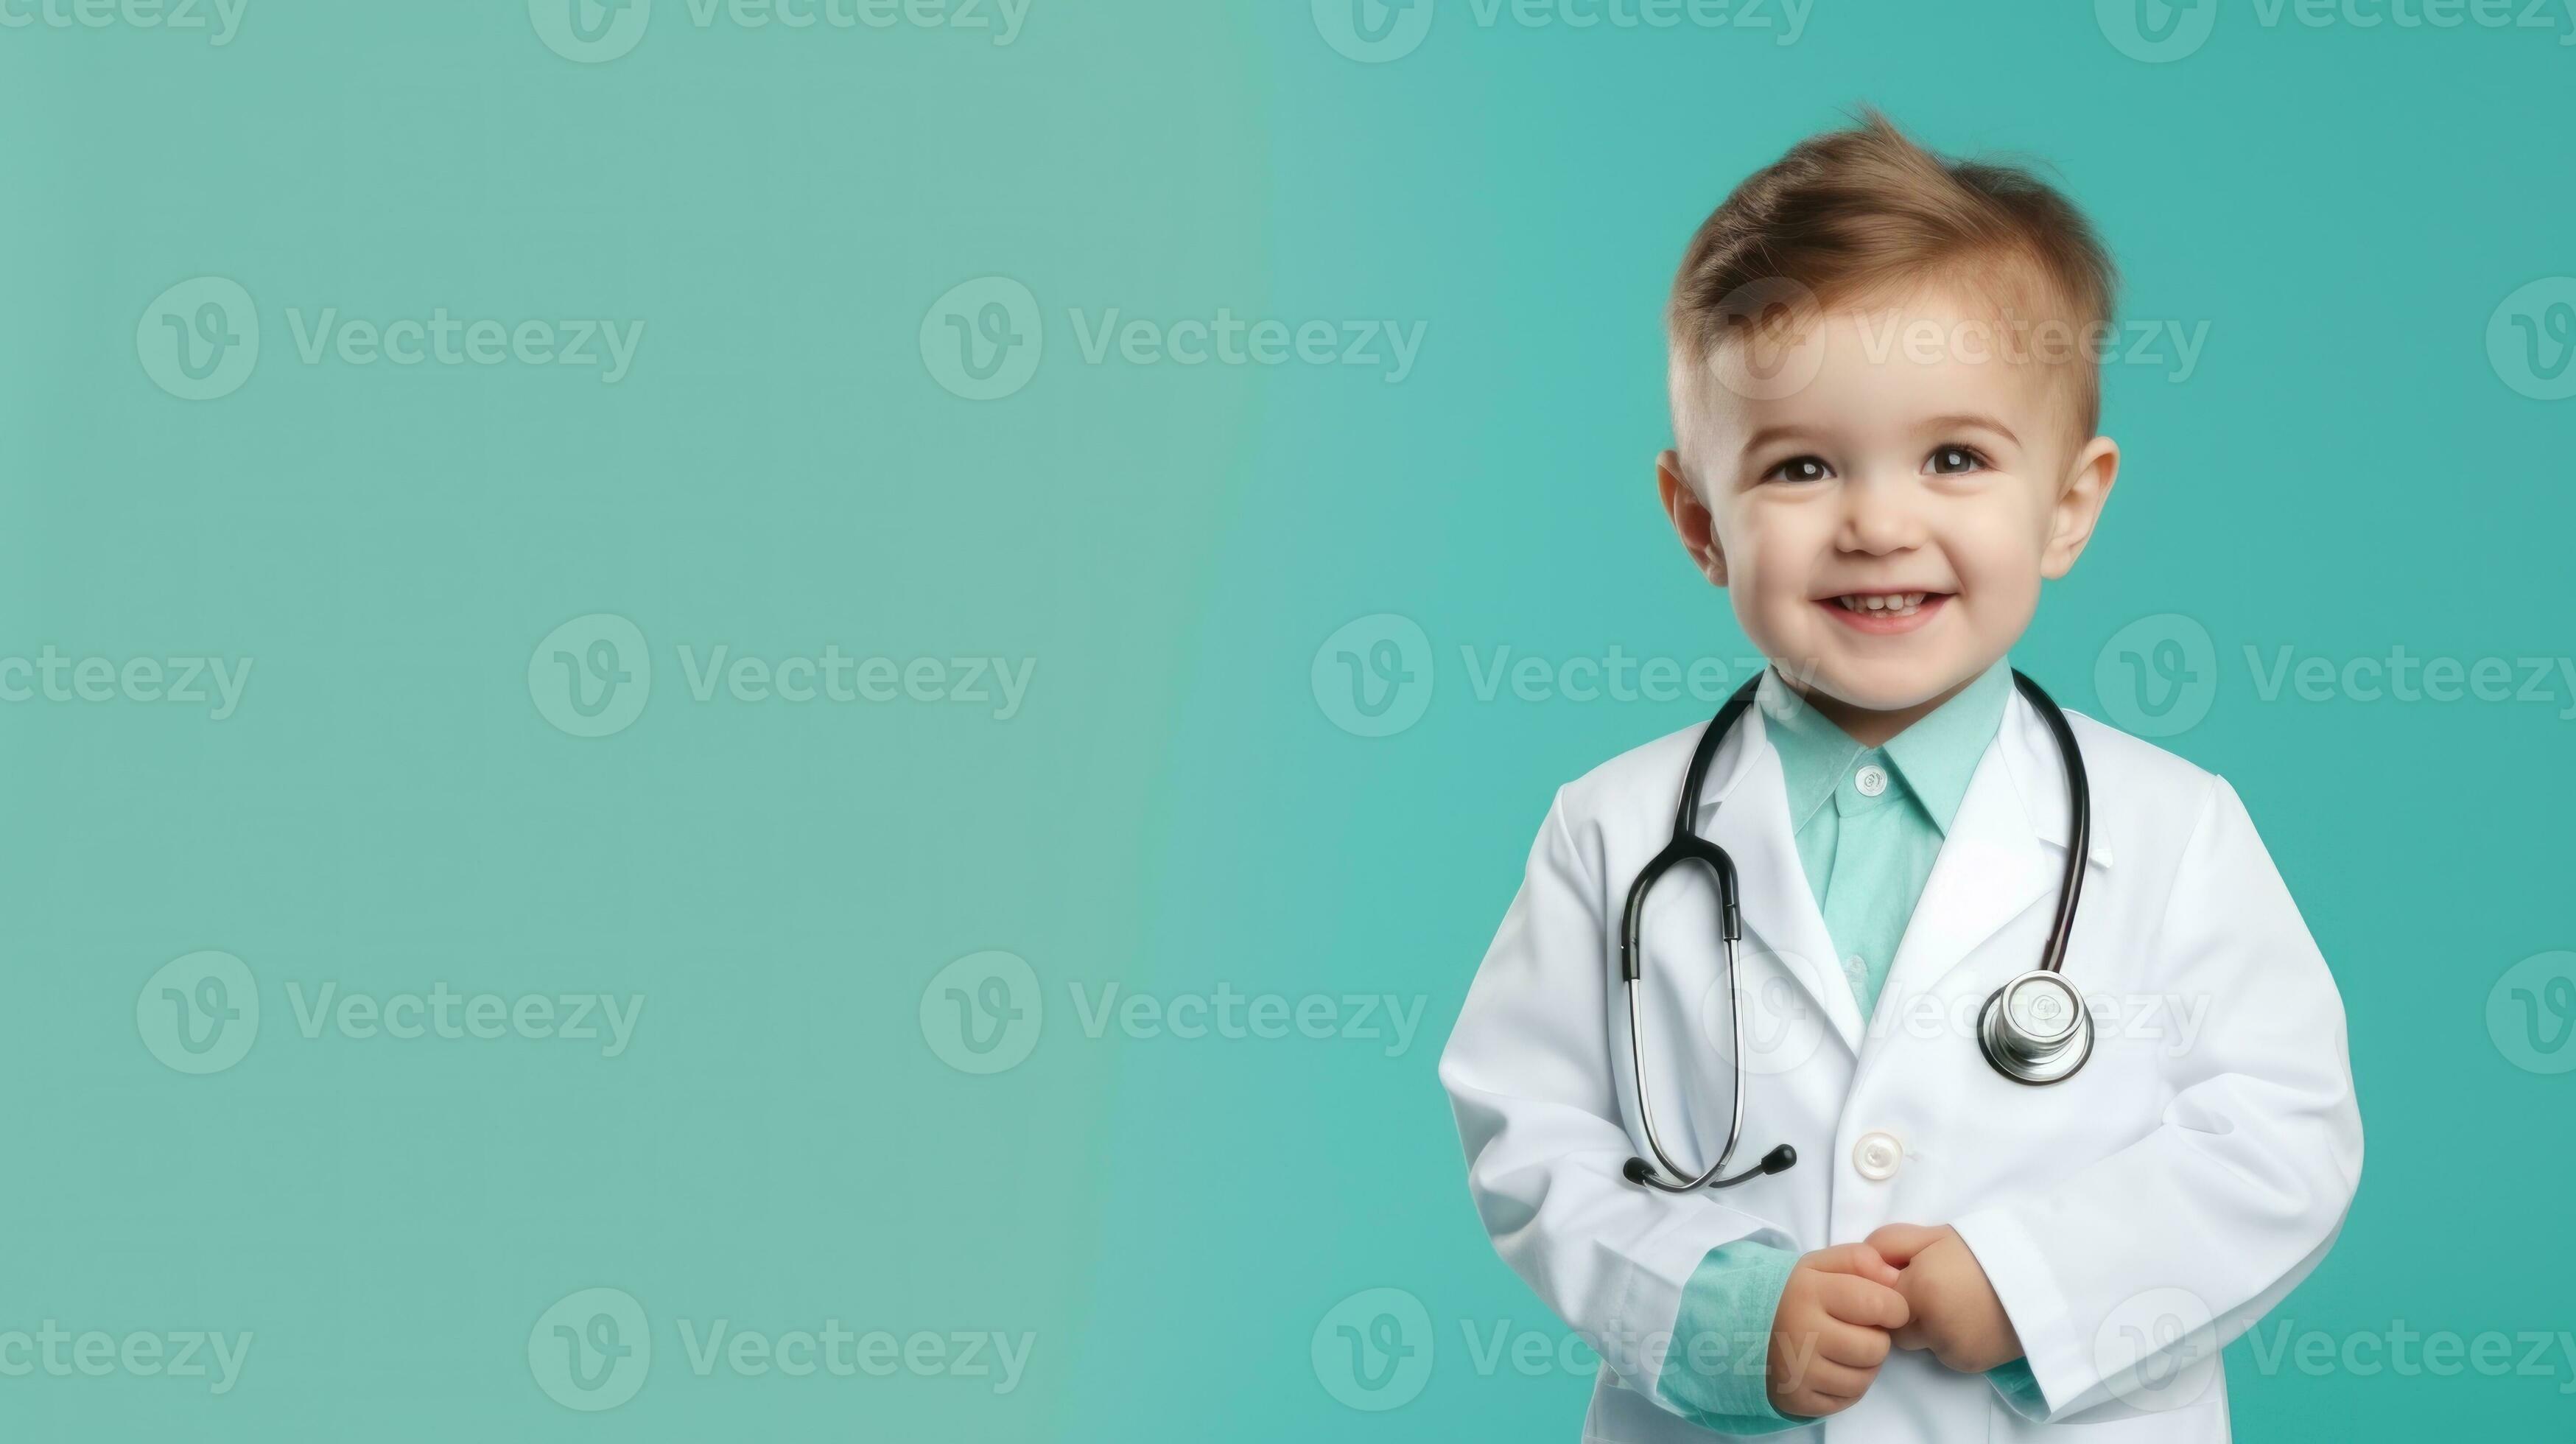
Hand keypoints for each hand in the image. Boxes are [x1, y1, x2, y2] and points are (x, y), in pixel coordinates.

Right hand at [1765, 1243, 1908, 1417]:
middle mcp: (1802, 1333)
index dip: (1894, 1307)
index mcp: (1809, 1292)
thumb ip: (1857, 1259)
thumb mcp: (1817, 1265)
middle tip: (1857, 1329)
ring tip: (1845, 1348)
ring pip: (1865, 1378)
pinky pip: (1848, 1399)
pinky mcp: (1798, 1399)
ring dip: (1864, 1364)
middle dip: (1875, 1338)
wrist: (1741, 1328)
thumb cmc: (1791, 1294)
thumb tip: (1893, 1276)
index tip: (1886, 1306)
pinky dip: (1848, 1385)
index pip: (1879, 1304)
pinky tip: (1832, 1367)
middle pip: (1876, 1347)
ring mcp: (1798, 1371)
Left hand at [1865, 1223, 2022, 1373]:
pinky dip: (1949, 1339)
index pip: (1874, 1301)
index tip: (1906, 1274)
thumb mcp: (1932, 1234)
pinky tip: (1970, 1318)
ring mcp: (1951, 1350)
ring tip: (1955, 1301)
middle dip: (1905, 1309)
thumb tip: (1864, 1266)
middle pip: (1893, 1327)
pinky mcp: (1969, 1365)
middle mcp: (1931, 1327)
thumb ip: (1888, 1244)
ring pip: (1918, 1342)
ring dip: (1927, 1326)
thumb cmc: (1984, 1250)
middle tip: (1933, 1287)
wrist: (2043, 1276)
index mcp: (1918, 1291)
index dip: (1887, 1287)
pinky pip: (1943, 1353)